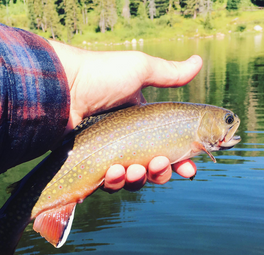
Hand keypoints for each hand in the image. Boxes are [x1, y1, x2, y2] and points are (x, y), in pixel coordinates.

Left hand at [49, 41, 201, 190]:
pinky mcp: (91, 166)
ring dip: (138, 179)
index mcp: (141, 123)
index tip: (190, 169)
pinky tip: (114, 171)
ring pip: (132, 180)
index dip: (181, 162)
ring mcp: (109, 155)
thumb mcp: (140, 69)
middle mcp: (127, 141)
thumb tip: (200, 61)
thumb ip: (170, 73)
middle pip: (151, 169)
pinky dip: (115, 181)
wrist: (63, 87)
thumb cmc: (102, 76)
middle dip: (161, 173)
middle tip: (159, 164)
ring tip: (134, 169)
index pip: (167, 148)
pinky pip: (108, 184)